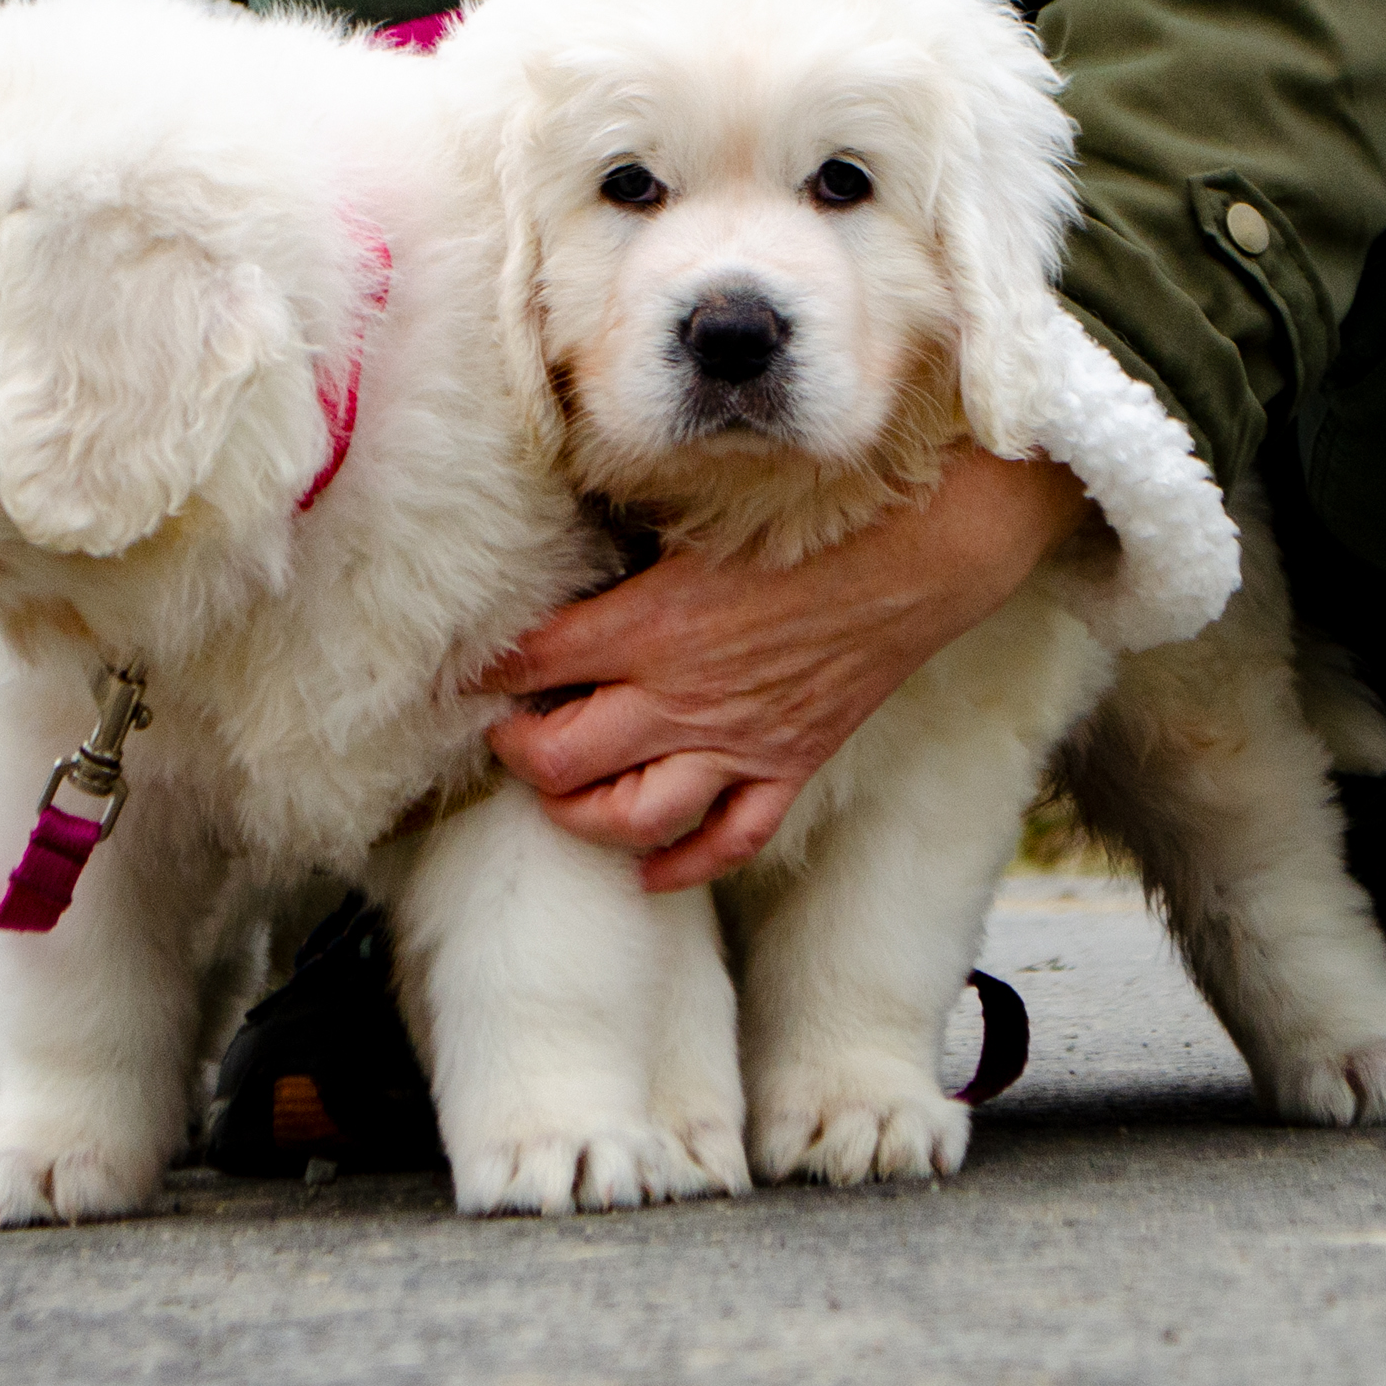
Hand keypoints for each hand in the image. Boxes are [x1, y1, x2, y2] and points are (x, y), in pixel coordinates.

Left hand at [472, 448, 1090, 892]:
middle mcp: (680, 695)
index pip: (536, 662)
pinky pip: (726, 840)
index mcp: (649, 624)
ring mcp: (736, 742)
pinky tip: (648, 869)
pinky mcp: (787, 766)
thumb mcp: (698, 517)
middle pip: (561, 756)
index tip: (469, 669)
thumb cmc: (807, 517)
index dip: (489, 671)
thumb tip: (569, 552)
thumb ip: (630, 548)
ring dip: (579, 815)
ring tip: (560, 795)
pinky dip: (681, 864)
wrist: (917, 554)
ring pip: (630, 816)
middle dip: (518, 750)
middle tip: (509, 732)